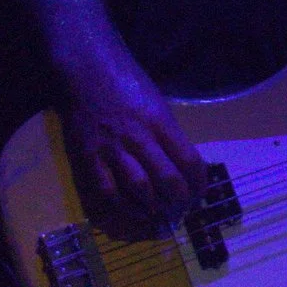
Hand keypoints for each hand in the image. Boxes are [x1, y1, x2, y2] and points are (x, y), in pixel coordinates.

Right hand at [60, 59, 207, 233]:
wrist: (86, 71)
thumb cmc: (128, 84)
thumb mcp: (158, 105)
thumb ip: (169, 135)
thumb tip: (184, 167)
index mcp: (161, 123)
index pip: (190, 161)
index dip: (199, 185)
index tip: (199, 195)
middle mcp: (139, 137)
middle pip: (168, 179)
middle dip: (179, 201)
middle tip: (181, 210)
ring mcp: (112, 148)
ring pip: (140, 188)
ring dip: (154, 207)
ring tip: (161, 215)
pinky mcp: (88, 156)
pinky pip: (108, 190)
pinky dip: (124, 207)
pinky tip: (135, 213)